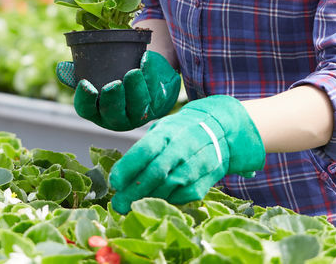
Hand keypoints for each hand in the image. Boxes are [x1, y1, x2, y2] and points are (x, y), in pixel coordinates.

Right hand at [54, 51, 179, 131]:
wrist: (149, 75)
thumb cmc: (117, 75)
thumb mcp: (99, 74)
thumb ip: (79, 70)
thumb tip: (62, 69)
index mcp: (98, 110)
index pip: (86, 110)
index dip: (85, 100)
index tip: (86, 85)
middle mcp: (118, 117)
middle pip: (113, 114)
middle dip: (113, 100)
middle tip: (114, 84)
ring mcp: (139, 112)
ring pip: (138, 107)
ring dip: (136, 90)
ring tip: (133, 72)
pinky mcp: (158, 102)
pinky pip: (156, 91)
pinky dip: (151, 74)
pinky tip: (146, 58)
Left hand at [108, 94, 264, 212]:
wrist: (221, 130)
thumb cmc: (181, 131)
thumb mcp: (163, 129)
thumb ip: (144, 150)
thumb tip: (120, 177)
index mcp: (169, 131)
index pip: (146, 150)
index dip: (128, 168)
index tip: (115, 182)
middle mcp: (184, 146)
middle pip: (157, 172)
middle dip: (134, 191)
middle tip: (118, 204)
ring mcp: (198, 163)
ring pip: (170, 186)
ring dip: (148, 199)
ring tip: (132, 205)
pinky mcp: (207, 179)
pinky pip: (184, 195)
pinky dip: (168, 200)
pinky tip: (157, 200)